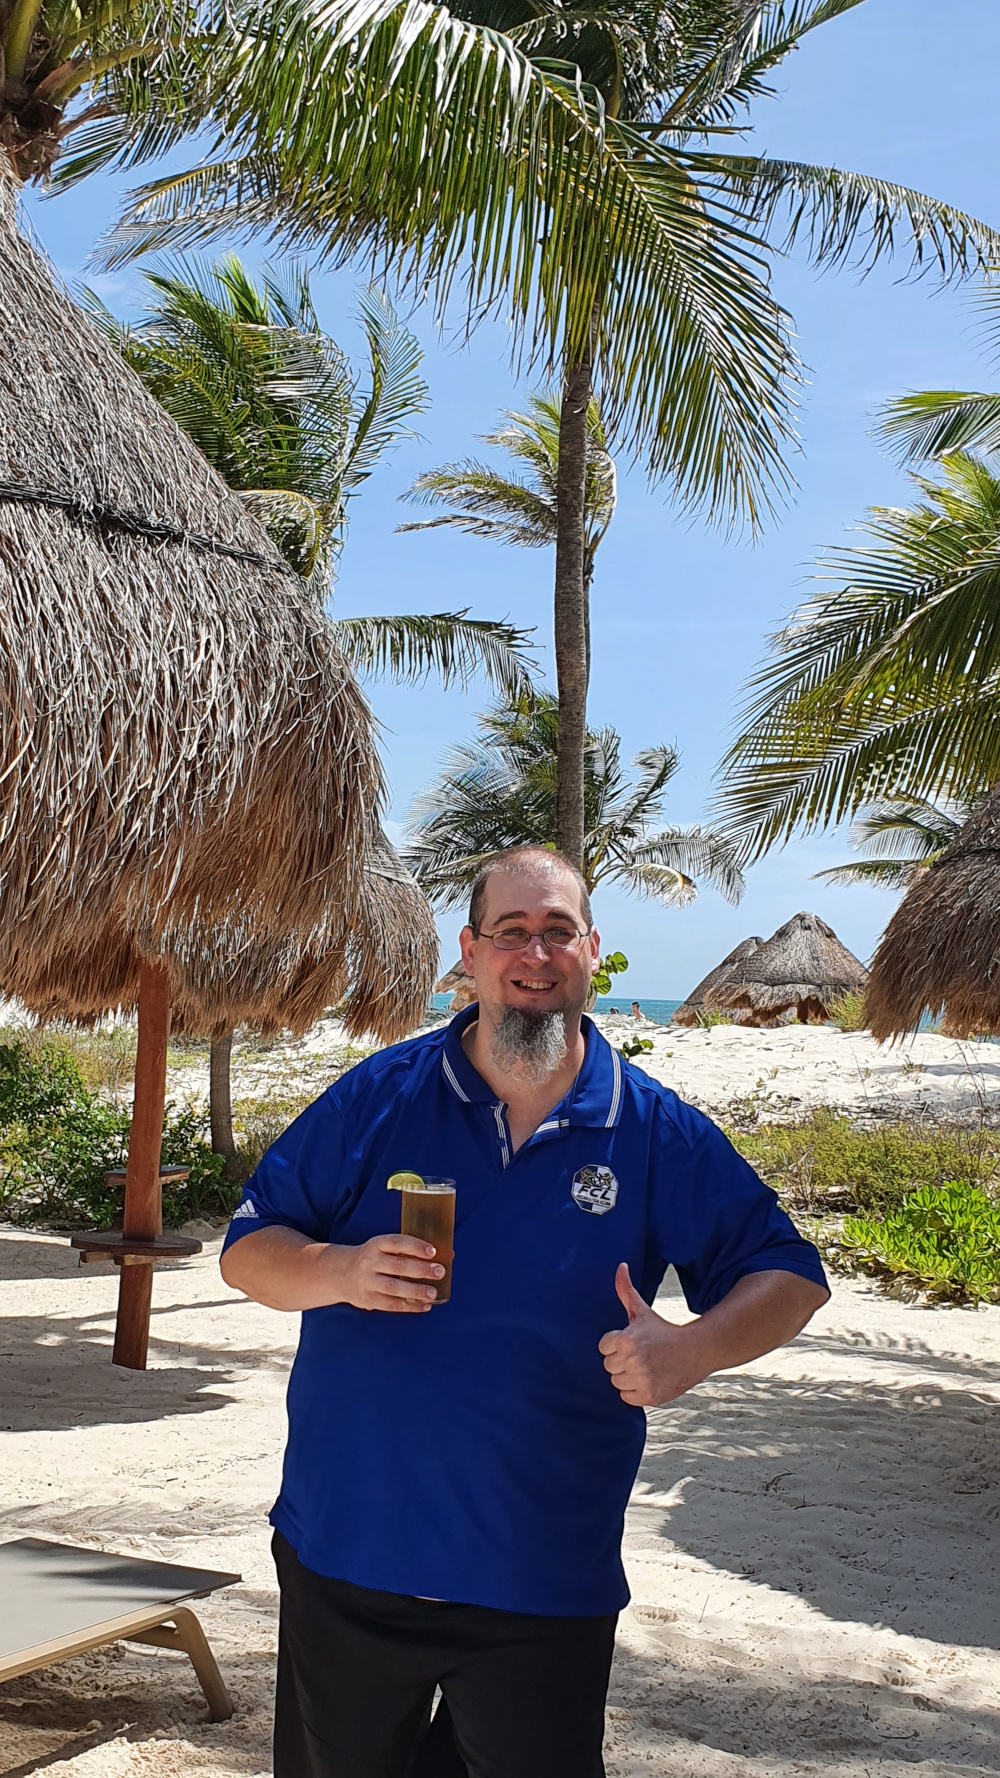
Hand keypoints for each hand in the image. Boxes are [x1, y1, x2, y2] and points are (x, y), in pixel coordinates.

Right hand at [341, 1234, 444, 1312]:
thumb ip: (410, 1250)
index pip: (396, 1243)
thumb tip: (449, 1254)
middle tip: (440, 1272)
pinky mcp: (368, 1300)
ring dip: (415, 1291)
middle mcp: (370, 1262)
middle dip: (421, 1270)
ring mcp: (367, 1282)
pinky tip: (425, 1305)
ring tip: (433, 1293)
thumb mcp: (383, 1247)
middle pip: (397, 1266)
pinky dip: (409, 1306)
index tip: (433, 1251)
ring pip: (393, 1288)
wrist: (340, 1273)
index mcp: (375, 1244)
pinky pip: (391, 1304)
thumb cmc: (373, 1258)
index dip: (415, 1246)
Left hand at [598, 1263, 709, 1406]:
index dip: (616, 1344)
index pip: (603, 1347)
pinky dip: (635, 1392)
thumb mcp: (643, 1311)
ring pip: (616, 1383)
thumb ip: (626, 1290)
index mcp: (626, 1339)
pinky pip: (627, 1398)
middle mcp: (632, 1361)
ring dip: (628, 1377)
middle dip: (621, 1361)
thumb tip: (620, 1266)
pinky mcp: (649, 1396)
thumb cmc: (665, 1331)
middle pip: (608, 1366)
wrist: (696, 1350)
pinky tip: (648, 1379)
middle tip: (640, 1354)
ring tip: (645, 1367)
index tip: (632, 1342)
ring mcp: (641, 1379)